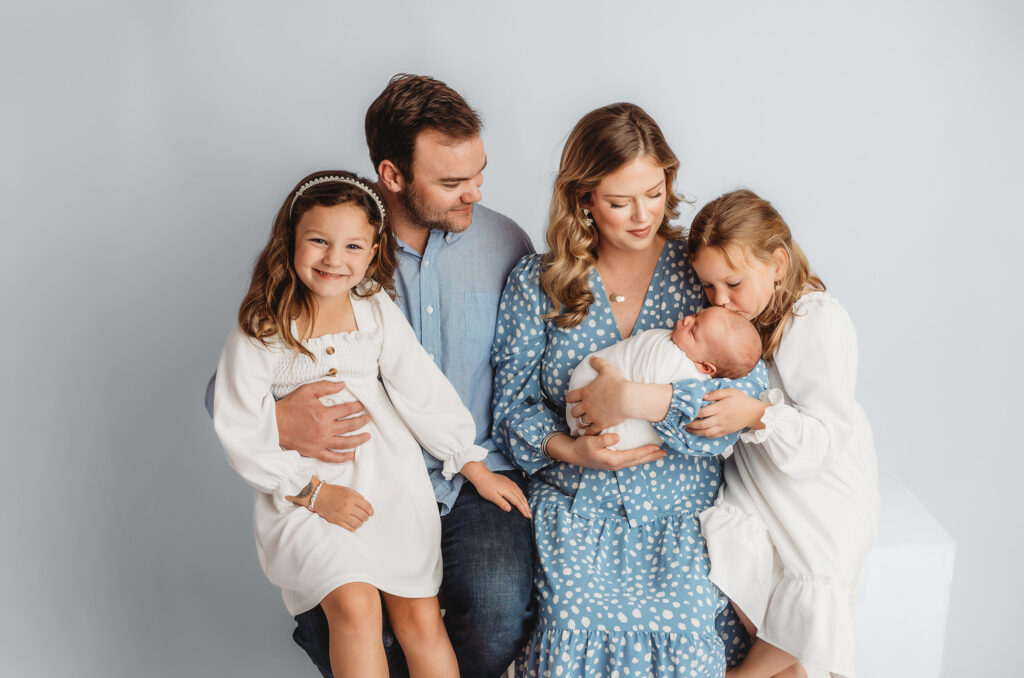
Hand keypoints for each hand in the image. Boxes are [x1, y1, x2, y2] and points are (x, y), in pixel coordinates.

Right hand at [275, 380, 370, 461]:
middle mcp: (325, 429)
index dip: (357, 407)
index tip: (361, 406)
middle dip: (361, 421)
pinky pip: (333, 457)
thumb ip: (326, 386)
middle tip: (367, 419)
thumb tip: (342, 385)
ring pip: (345, 443)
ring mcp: (320, 443)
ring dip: (359, 440)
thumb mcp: (307, 391)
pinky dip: (344, 457)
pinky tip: (351, 454)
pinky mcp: (315, 452)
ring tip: (367, 437)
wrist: (273, 424)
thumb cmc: (289, 406)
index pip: (347, 410)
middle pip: (350, 426)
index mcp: (323, 414)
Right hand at [286, 475, 374, 531]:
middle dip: (366, 517)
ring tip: (358, 521)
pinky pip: (349, 528)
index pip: (367, 507)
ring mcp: (342, 515)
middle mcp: (348, 507)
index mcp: (352, 498)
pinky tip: (353, 524)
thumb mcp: (348, 490)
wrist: (319, 496)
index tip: (371, 513)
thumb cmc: (334, 492)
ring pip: (358, 524)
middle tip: (365, 517)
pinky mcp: (336, 521)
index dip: (371, 511)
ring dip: (360, 523)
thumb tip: (366, 507)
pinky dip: (353, 528)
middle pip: (363, 516)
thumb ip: (358, 498)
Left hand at [459, 462, 531, 517]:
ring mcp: (510, 483)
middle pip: (521, 498)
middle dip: (526, 507)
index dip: (523, 510)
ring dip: (525, 501)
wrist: (481, 475)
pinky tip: (522, 497)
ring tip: (528, 508)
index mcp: (508, 491)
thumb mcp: (491, 497)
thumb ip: (501, 503)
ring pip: (520, 493)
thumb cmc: (485, 487)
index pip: (518, 502)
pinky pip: (518, 489)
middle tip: (530, 515)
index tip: (528, 516)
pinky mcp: (508, 481)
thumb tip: (510, 510)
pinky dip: (522, 495)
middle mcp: (511, 487)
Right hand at [546, 432, 664, 471]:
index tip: (658, 447)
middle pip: (638, 461)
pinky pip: (630, 460)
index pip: (635, 456)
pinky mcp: (612, 461)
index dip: (647, 451)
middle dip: (651, 457)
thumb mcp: (590, 441)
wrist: (571, 453)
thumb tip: (617, 437)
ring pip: (635, 461)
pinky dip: (638, 457)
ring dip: (646, 458)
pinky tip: (642, 455)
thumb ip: (604, 439)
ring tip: (657, 454)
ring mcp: (614, 464)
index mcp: (613, 459)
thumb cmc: (581, 446)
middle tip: (664, 453)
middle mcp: (616, 464)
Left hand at [566, 358, 672, 434]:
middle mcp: (586, 405)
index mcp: (585, 392)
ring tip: (585, 423)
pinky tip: (592, 432)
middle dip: (576, 413)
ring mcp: (592, 416)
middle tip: (580, 412)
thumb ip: (598, 363)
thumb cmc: (617, 383)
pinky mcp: (600, 424)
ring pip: (581, 423)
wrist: (626, 398)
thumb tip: (592, 357)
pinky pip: (591, 431)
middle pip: (574, 412)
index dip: (570, 399)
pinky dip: (590, 432)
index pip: (570, 397)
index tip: (573, 400)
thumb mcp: (607, 370)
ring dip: (582, 423)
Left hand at [686, 388, 766, 438]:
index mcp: (720, 408)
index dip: (692, 413)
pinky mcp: (726, 432)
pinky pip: (713, 436)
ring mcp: (723, 426)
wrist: (754, 413)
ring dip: (695, 432)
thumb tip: (703, 396)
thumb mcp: (730, 391)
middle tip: (682, 422)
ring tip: (687, 429)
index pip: (702, 412)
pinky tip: (699, 433)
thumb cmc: (742, 400)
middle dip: (690, 424)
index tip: (685, 412)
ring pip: (706, 432)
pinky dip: (705, 435)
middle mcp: (720, 419)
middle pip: (702, 424)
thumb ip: (715, 393)